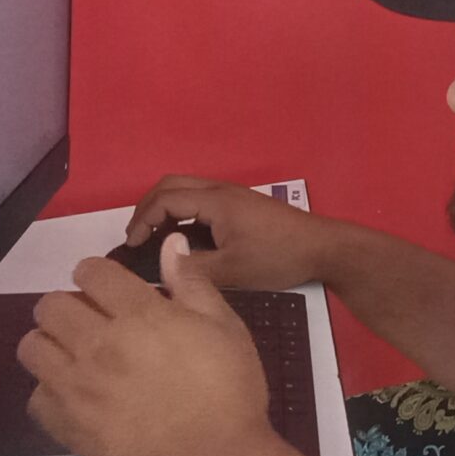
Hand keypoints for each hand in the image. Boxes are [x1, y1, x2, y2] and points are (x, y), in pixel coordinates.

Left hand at [20, 235, 272, 455]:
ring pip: (32, 347)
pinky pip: (36, 399)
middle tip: (91, 323)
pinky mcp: (69, 426)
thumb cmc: (230, 393)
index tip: (108, 290)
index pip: (90, 272)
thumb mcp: (225, 329)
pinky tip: (76, 398)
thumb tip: (170, 243)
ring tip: (76, 358)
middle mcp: (98, 344)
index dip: (96, 275)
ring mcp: (78, 387)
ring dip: (50, 345)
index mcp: (139, 314)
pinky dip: (50, 394)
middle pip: (50, 305)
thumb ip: (192, 284)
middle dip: (69, 306)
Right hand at [126, 176, 341, 291]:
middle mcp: (221, 190)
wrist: (322, 248)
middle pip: (171, 185)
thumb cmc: (278, 257)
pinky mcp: (241, 205)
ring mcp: (233, 195)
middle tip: (136, 236)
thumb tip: (160, 268)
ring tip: (154, 237)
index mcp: (215, 201)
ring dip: (165, 207)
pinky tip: (182, 237)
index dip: (142, 220)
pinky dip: (182, 211)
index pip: (165, 200)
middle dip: (147, 207)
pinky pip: (200, 198)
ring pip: (186, 189)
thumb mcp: (233, 270)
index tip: (132, 245)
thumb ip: (193, 268)